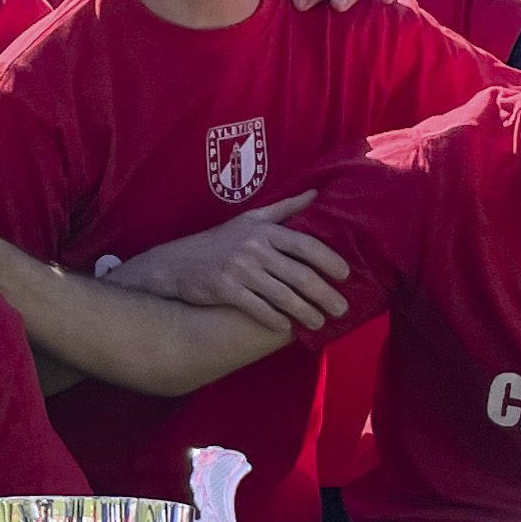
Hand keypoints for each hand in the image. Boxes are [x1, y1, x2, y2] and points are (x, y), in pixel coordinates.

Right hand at [104, 192, 351, 329]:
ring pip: (281, 294)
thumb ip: (285, 208)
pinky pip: (256, 307)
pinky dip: (273, 319)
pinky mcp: (223, 288)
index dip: (328, 260)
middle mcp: (253, 247)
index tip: (346, 274)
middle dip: (324, 293)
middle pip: (298, 273)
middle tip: (342, 308)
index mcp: (264, 230)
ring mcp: (238, 268)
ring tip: (320, 323)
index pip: (305, 244)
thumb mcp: (250, 219)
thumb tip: (317, 193)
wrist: (175, 263)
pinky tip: (287, 328)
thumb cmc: (219, 241)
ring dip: (305, 311)